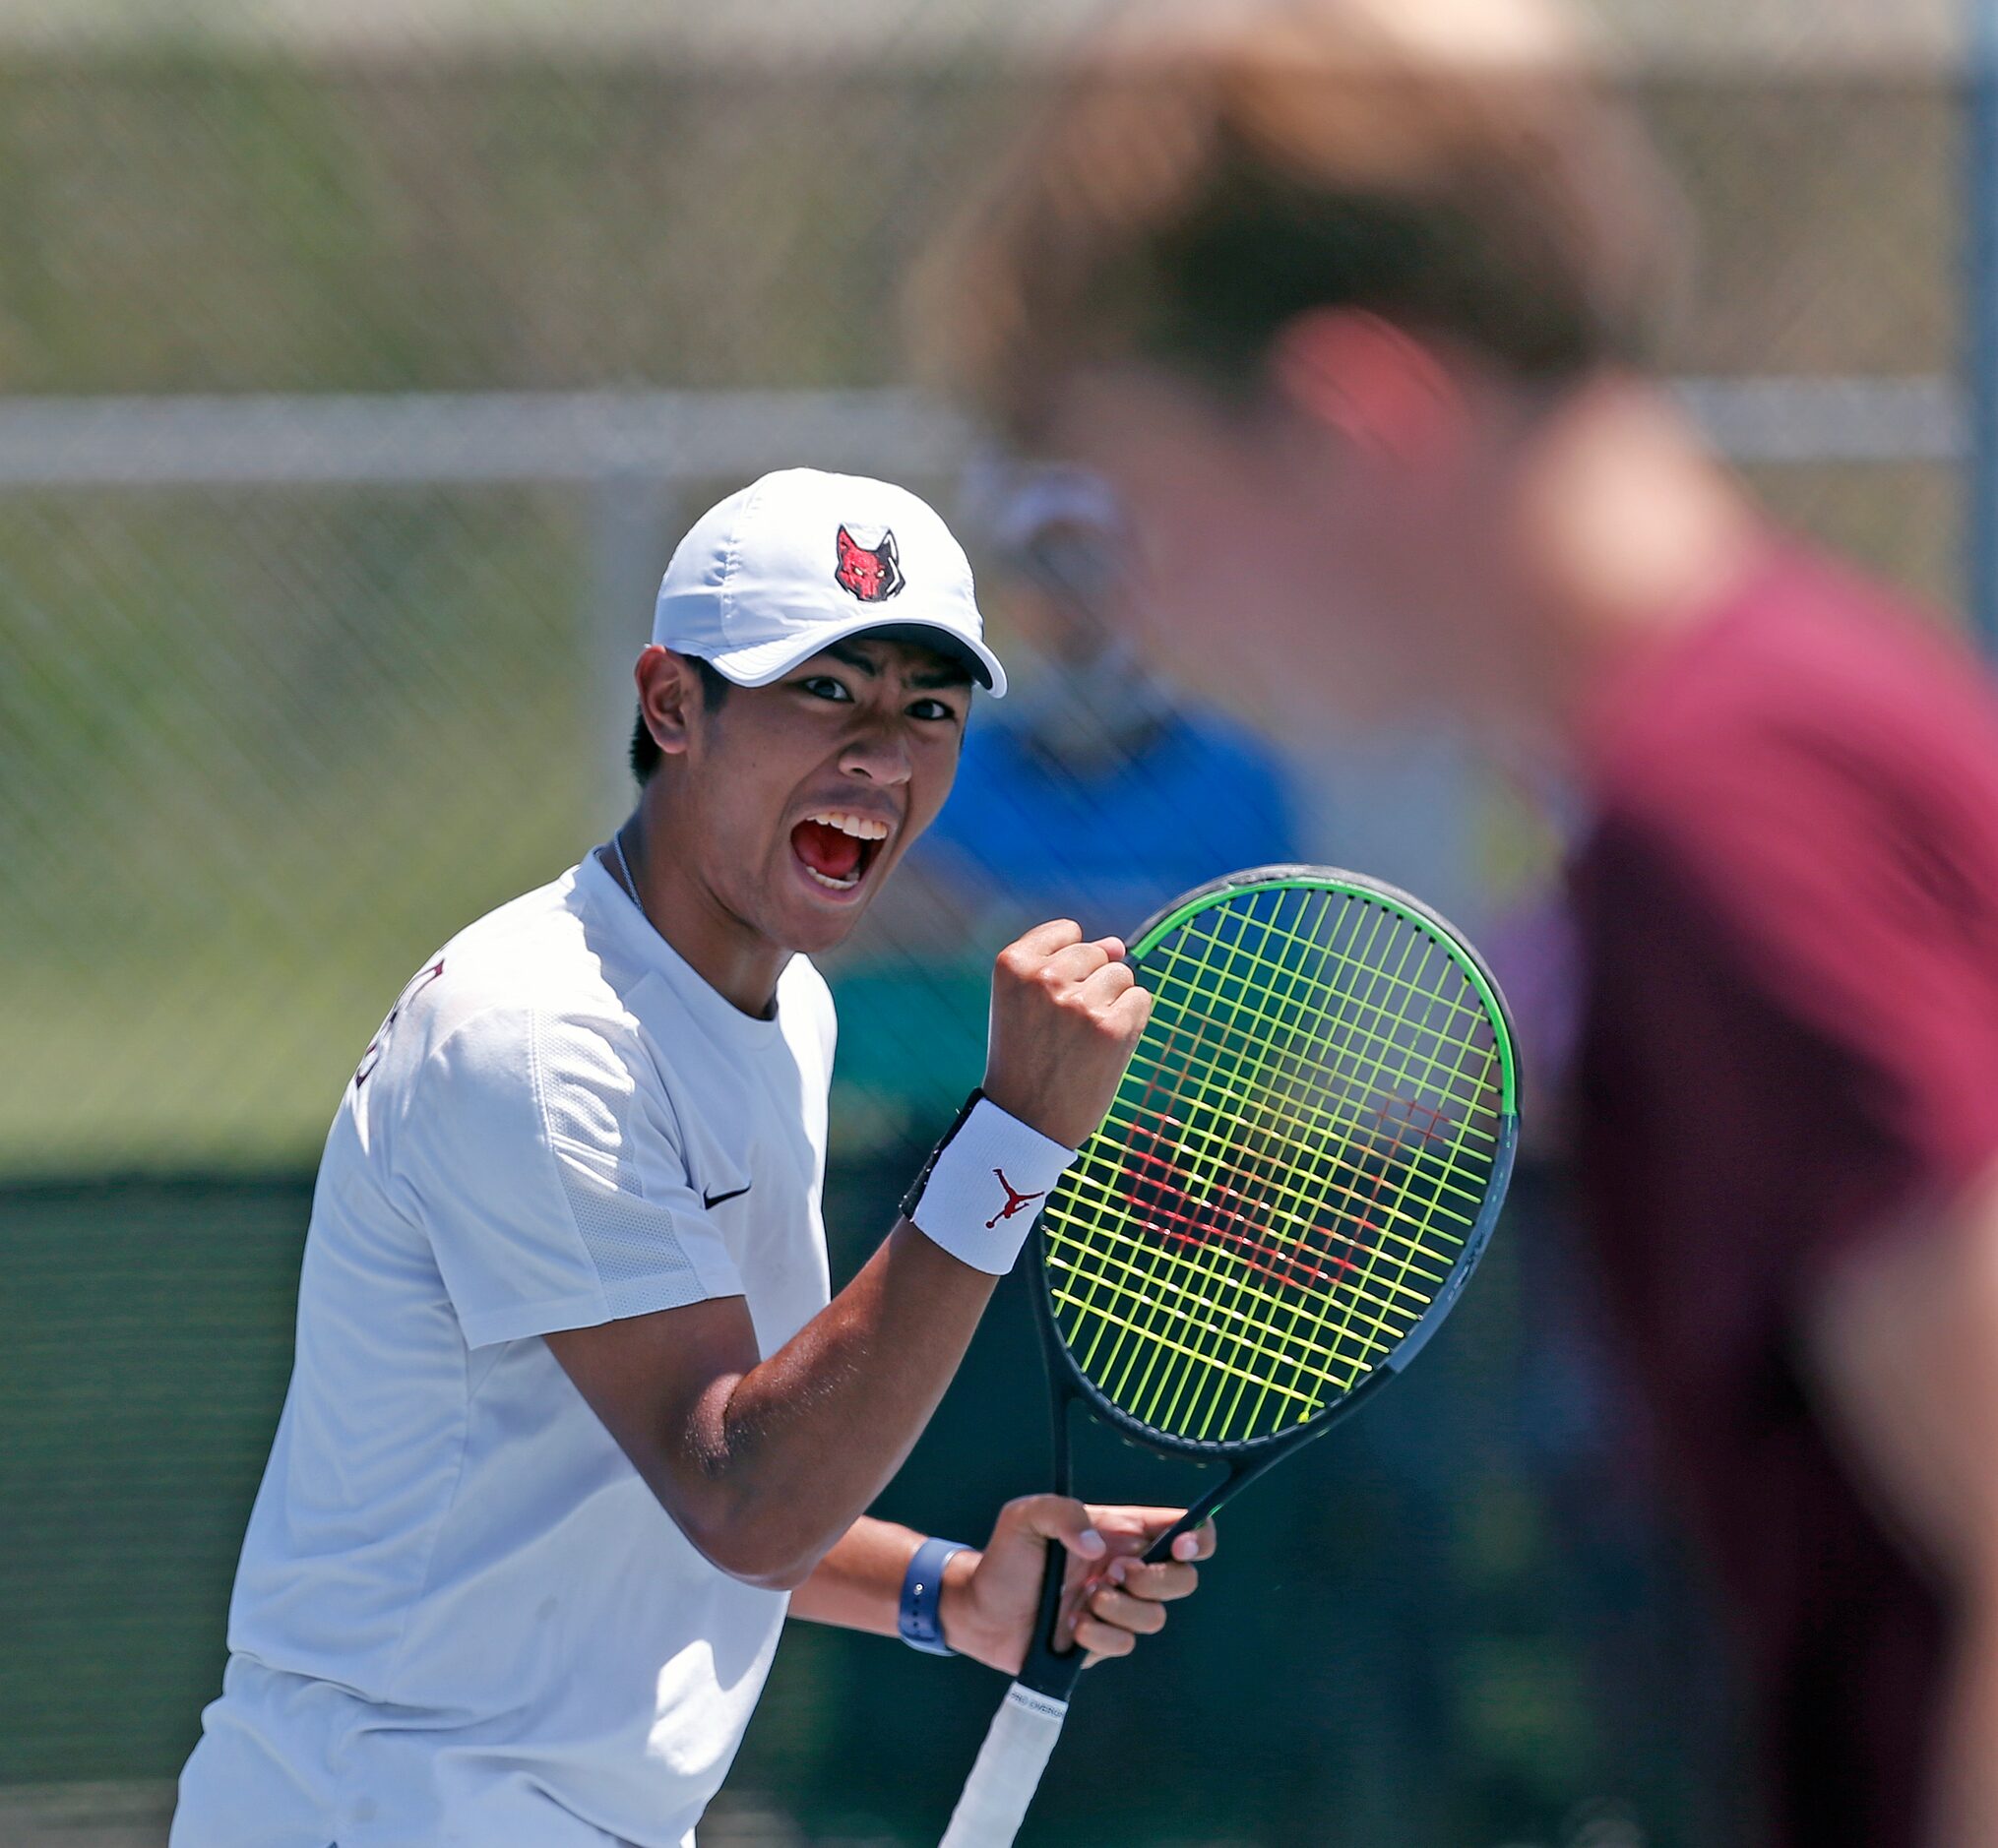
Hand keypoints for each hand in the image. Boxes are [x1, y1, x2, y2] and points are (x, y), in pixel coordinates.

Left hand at [938, 1494, 1216, 1674]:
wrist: (979, 1610)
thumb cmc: (1004, 1556)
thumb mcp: (1025, 1516)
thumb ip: (1062, 1513)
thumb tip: (1099, 1547)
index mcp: (1119, 1532)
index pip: (1180, 1528)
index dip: (1198, 1537)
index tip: (1180, 1546)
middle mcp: (1126, 1568)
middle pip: (1183, 1578)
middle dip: (1158, 1579)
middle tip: (1116, 1573)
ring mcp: (1117, 1607)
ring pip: (1156, 1616)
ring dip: (1121, 1609)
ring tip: (1082, 1601)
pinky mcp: (1104, 1642)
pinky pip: (1126, 1645)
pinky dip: (1100, 1636)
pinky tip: (1070, 1626)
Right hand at [983, 920, 1151, 1149]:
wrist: (1025, 1122)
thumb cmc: (1026, 1057)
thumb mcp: (1027, 1002)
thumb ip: (1067, 964)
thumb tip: (1119, 944)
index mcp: (1012, 964)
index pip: (1067, 932)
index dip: (1067, 967)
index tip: (1046, 1003)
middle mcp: (1043, 977)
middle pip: (1098, 953)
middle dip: (1091, 985)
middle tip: (1061, 1032)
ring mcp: (1079, 1002)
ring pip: (1122, 974)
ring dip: (1111, 1003)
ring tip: (1081, 1041)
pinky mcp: (1111, 1027)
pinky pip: (1140, 999)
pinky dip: (1130, 1023)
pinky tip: (1102, 1049)